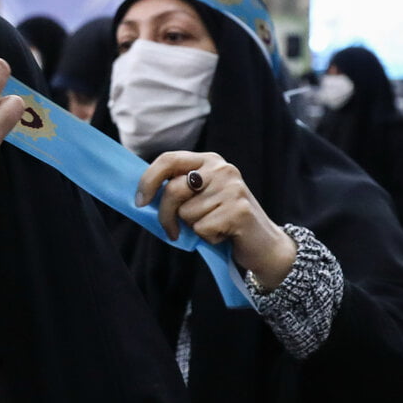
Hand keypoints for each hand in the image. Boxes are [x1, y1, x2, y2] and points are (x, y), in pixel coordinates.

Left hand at [136, 150, 297, 288]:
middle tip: (171, 230)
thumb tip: (140, 198)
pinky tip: (224, 234)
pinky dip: (207, 238)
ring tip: (214, 226)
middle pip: (173, 190)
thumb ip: (177, 191)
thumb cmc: (222, 221)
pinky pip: (201, 228)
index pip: (168, 159)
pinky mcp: (239, 210)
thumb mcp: (199, 198)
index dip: (148, 180)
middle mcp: (222, 169)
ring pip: (186, 213)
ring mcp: (233, 188)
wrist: (264, 243)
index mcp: (209, 161)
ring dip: (193, 228)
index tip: (139, 201)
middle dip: (165, 215)